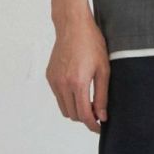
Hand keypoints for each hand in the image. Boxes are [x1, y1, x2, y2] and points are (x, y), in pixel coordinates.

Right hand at [47, 14, 109, 131]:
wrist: (73, 26)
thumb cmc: (92, 43)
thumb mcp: (104, 70)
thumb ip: (103, 95)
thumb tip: (102, 116)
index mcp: (77, 83)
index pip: (84, 115)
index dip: (93, 125)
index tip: (100, 127)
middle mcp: (62, 84)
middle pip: (73, 115)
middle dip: (85, 118)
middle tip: (98, 112)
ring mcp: (54, 80)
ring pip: (64, 108)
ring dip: (76, 110)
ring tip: (89, 101)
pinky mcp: (50, 76)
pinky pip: (58, 96)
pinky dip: (68, 99)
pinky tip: (78, 89)